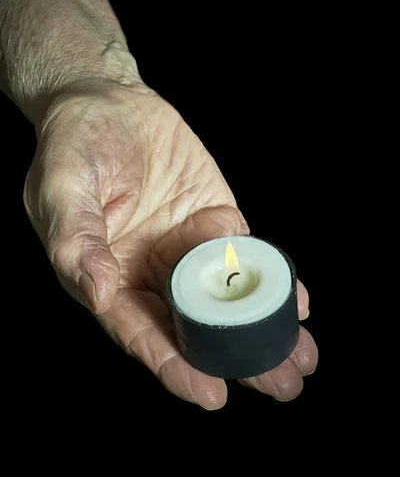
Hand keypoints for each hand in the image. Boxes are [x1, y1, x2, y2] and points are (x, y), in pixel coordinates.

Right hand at [24, 80, 317, 408]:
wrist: (108, 101)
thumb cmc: (73, 144)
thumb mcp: (61, 186)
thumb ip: (75, 239)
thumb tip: (96, 290)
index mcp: (108, 275)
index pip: (141, 331)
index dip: (174, 365)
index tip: (210, 393)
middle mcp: (149, 271)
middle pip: (193, 327)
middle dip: (235, 360)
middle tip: (280, 386)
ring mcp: (184, 247)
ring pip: (225, 300)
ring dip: (262, 330)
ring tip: (300, 358)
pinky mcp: (213, 220)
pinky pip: (244, 257)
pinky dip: (270, 281)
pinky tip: (296, 303)